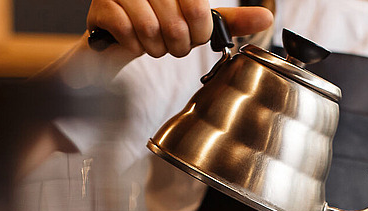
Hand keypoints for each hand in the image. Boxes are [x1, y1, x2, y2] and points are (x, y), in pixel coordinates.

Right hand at [87, 1, 273, 57]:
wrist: (118, 39)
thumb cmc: (160, 26)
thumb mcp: (196, 21)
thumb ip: (229, 20)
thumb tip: (267, 19)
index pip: (197, 8)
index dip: (198, 32)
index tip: (193, 35)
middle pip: (175, 23)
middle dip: (176, 45)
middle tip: (171, 44)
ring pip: (150, 29)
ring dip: (155, 47)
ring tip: (153, 43)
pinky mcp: (100, 6)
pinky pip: (127, 32)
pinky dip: (134, 46)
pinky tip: (133, 41)